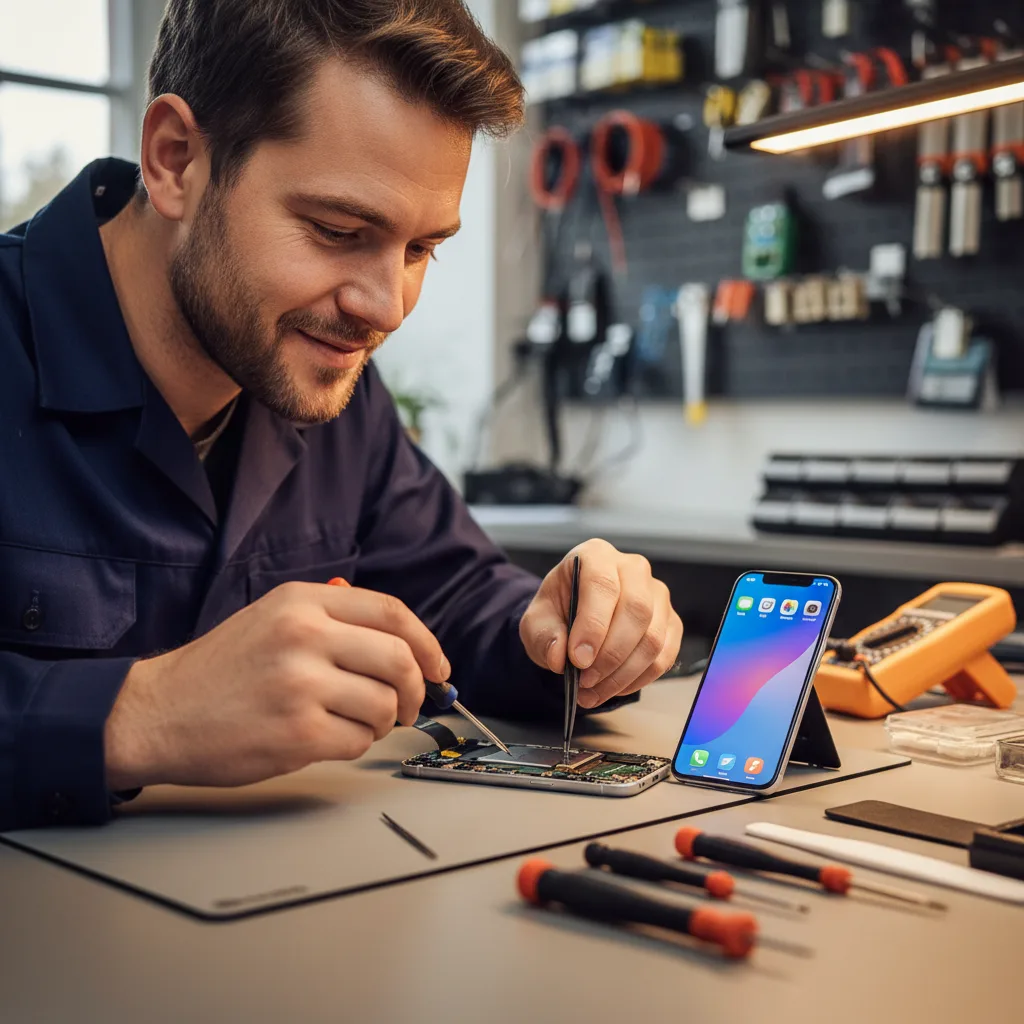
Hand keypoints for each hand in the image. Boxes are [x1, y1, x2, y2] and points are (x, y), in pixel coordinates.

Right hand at [104, 582, 447, 789]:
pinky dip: (355, 745)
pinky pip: (359, 741)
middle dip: (416, 690)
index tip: (438, 666)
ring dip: (382, 721)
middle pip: (400, 660)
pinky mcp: (297, 734)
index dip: (426, 643)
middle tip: (410, 705)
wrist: (157, 712)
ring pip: (385, 705)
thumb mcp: (274, 618)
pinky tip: (327, 738)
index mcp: (302, 603)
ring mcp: (301, 685)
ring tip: (353, 722)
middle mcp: (304, 636)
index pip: (392, 613)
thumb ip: (336, 623)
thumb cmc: (219, 669)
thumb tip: (407, 650)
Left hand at [519, 539, 682, 708]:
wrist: (573, 620)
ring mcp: (657, 595)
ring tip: (593, 691)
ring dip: (623, 673)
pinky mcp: (670, 623)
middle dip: (610, 654)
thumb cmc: (557, 612)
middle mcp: (633, 568)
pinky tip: (613, 688)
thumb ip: (544, 637)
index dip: (592, 625)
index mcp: (596, 555)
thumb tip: (560, 657)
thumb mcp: (536, 622)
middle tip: (585, 680)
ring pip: (653, 638)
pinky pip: (664, 656)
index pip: (603, 585)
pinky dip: (638, 679)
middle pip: (636, 610)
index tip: (577, 659)